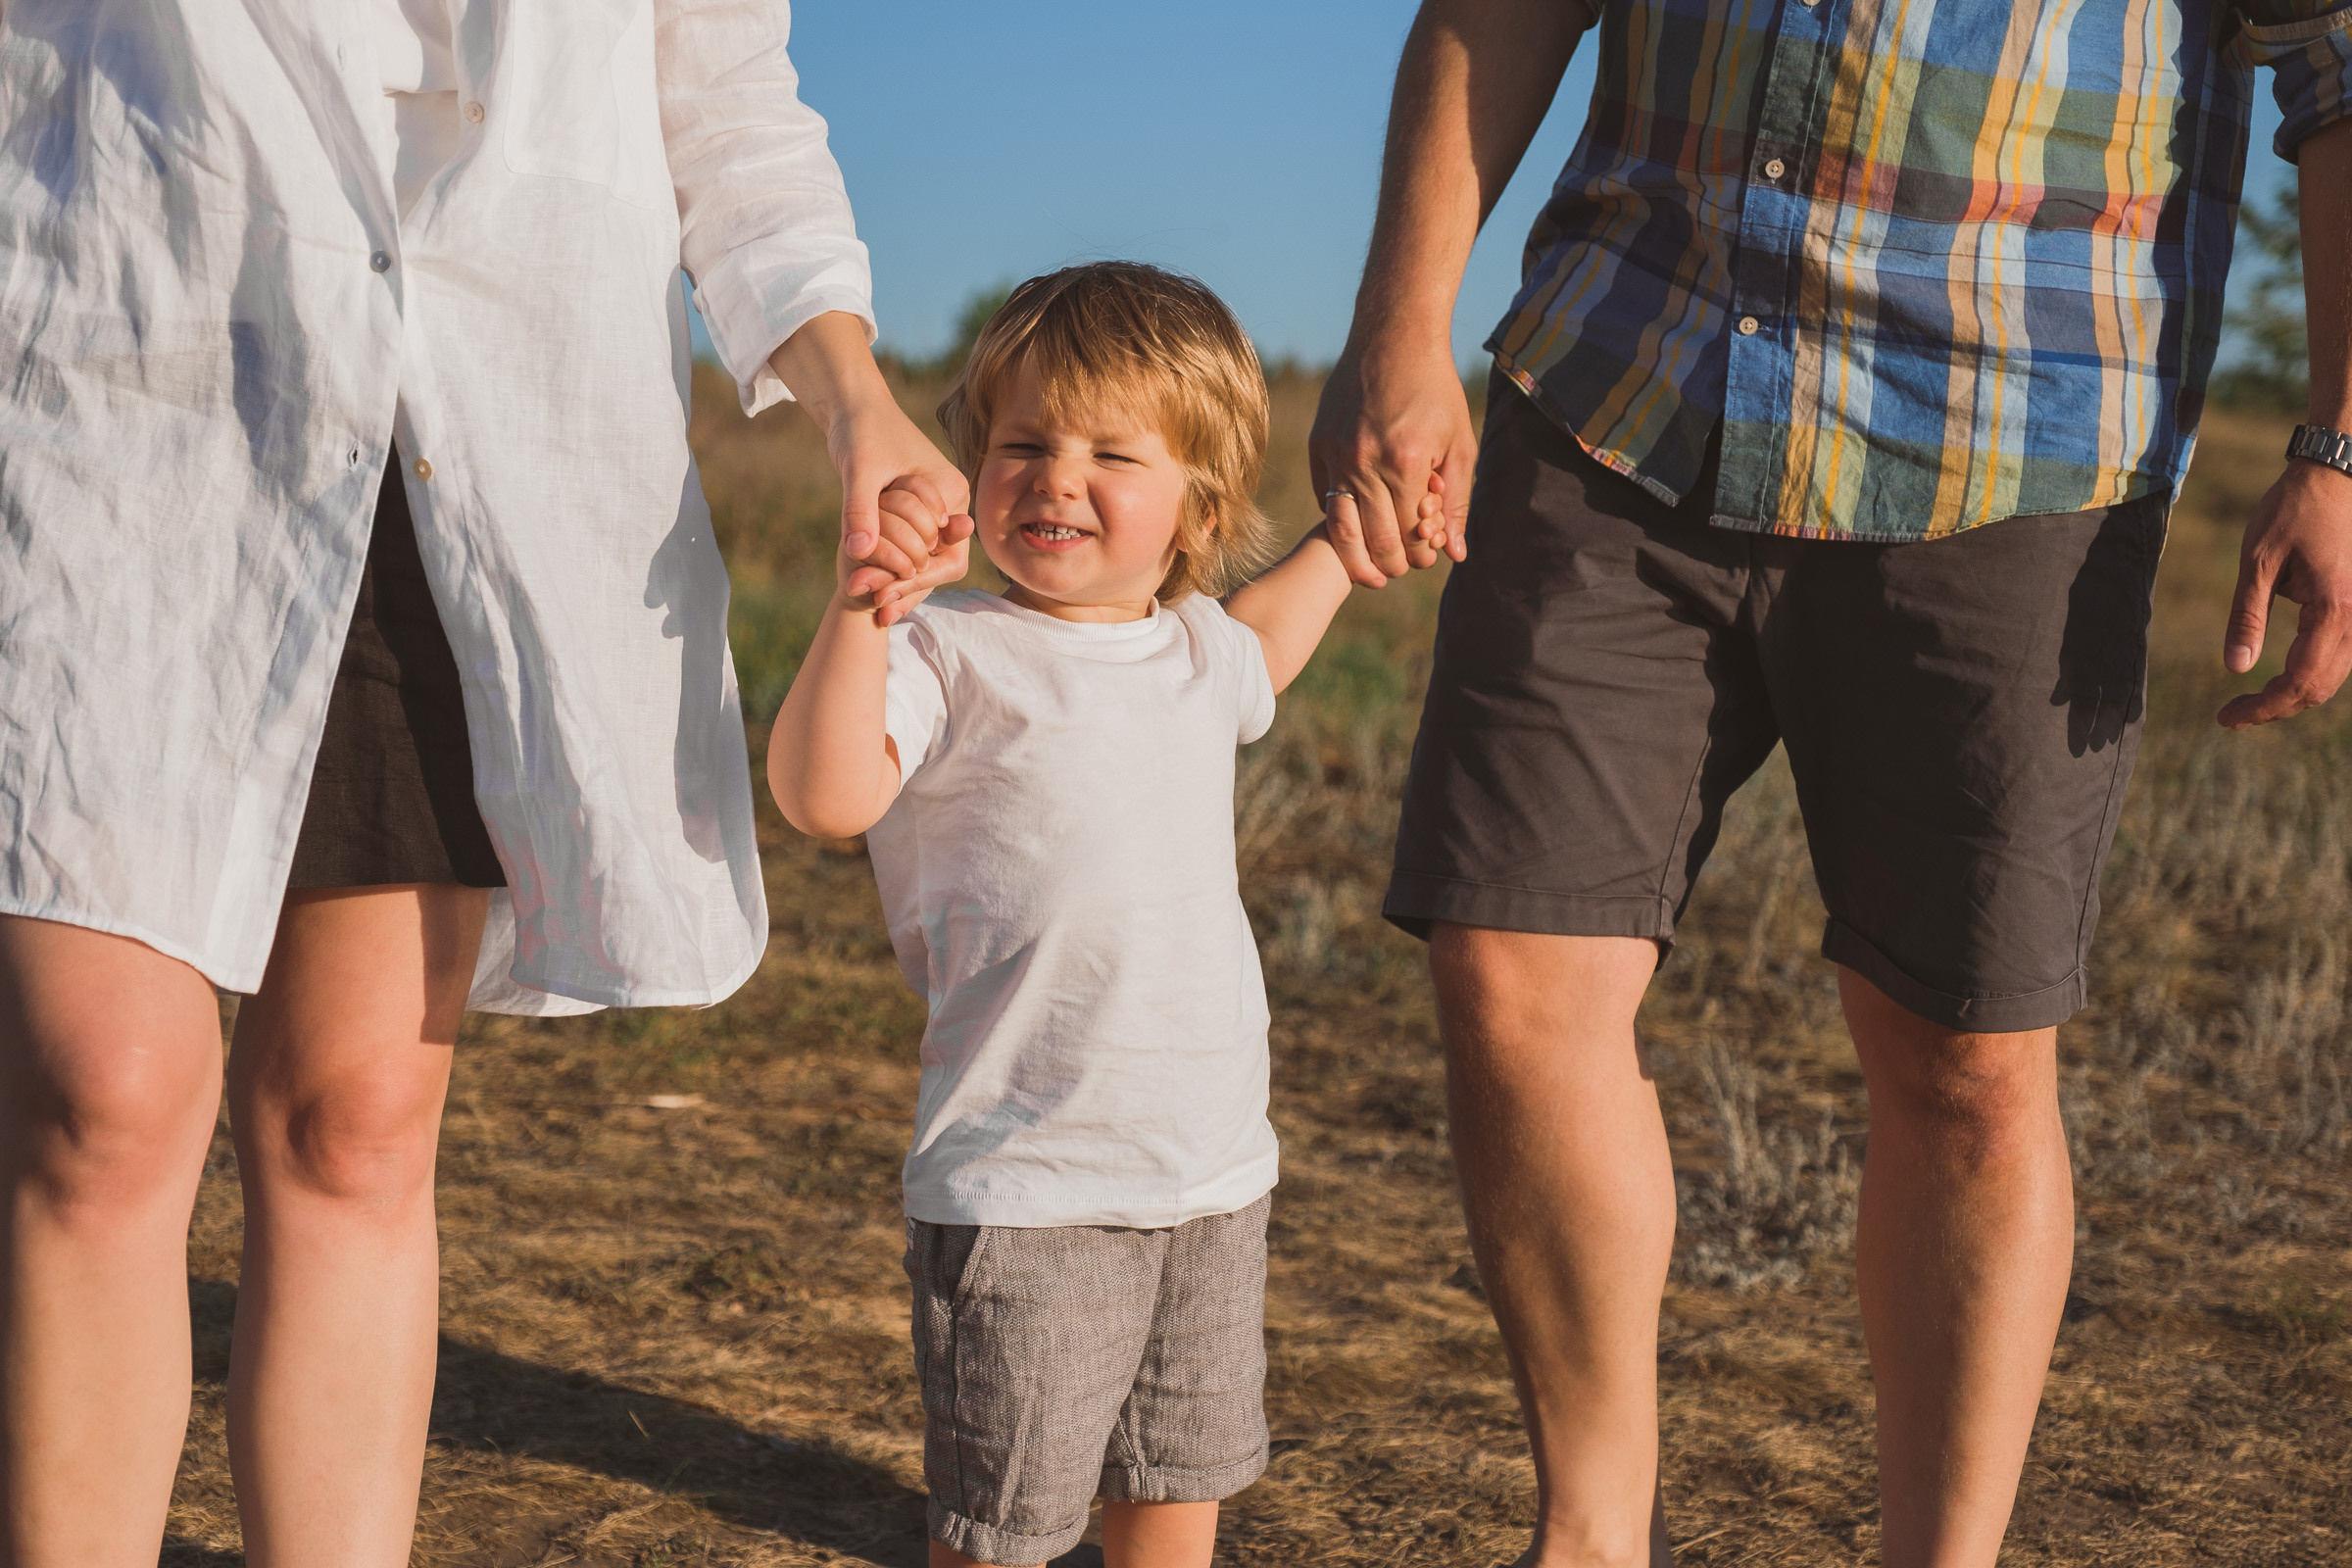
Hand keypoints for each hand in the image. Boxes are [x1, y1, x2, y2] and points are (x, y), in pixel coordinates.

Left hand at [769, 312, 974, 627]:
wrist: (851, 405)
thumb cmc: (861, 429)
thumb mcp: (859, 470)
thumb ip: (860, 511)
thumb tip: (856, 551)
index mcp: (950, 491)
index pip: (947, 555)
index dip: (917, 581)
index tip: (885, 598)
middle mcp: (949, 504)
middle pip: (938, 564)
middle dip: (908, 588)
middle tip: (878, 611)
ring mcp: (932, 510)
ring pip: (923, 561)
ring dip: (898, 583)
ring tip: (873, 610)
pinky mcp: (912, 512)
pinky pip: (907, 549)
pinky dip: (890, 569)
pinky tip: (869, 590)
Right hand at [1307, 337, 1474, 587]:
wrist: (1393, 338)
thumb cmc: (1435, 390)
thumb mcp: (1459, 445)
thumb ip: (1457, 503)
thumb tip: (1455, 554)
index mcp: (1406, 463)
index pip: (1408, 535)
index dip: (1419, 554)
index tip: (1425, 557)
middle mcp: (1365, 462)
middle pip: (1374, 540)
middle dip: (1390, 564)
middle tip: (1399, 569)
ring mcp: (1336, 454)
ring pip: (1341, 528)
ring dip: (1357, 556)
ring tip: (1371, 569)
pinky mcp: (1319, 445)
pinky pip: (1326, 497)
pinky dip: (1341, 517)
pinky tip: (1357, 522)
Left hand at [2219, 460, 2351, 727]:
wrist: (2336, 474)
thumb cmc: (2292, 510)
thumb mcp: (2258, 562)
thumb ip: (2248, 618)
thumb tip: (2236, 668)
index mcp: (2333, 610)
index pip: (2300, 681)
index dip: (2264, 709)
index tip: (2226, 718)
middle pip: (2321, 687)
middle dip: (2276, 707)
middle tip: (2233, 714)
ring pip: (2335, 675)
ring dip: (2294, 693)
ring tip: (2251, 700)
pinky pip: (2341, 653)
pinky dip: (2310, 671)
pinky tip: (2279, 674)